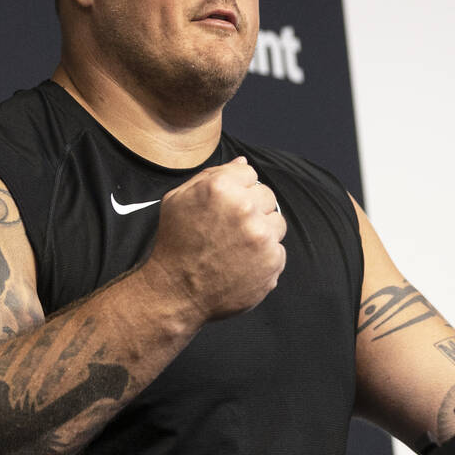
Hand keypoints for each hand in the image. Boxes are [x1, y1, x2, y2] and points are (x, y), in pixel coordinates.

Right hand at [143, 157, 285, 321]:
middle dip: (253, 209)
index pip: (250, 174)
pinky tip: (242, 263)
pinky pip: (278, 250)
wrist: (177, 291)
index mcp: (221, 187)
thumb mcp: (179, 199)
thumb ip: (212, 175)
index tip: (225, 207)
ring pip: (277, 222)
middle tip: (231, 229)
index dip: (238, 190)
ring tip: (238, 247)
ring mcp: (261, 236)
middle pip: (267, 195)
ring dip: (263, 232)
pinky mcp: (272, 261)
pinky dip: (264, 257)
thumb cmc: (175, 243)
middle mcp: (244, 208)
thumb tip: (243, 163)